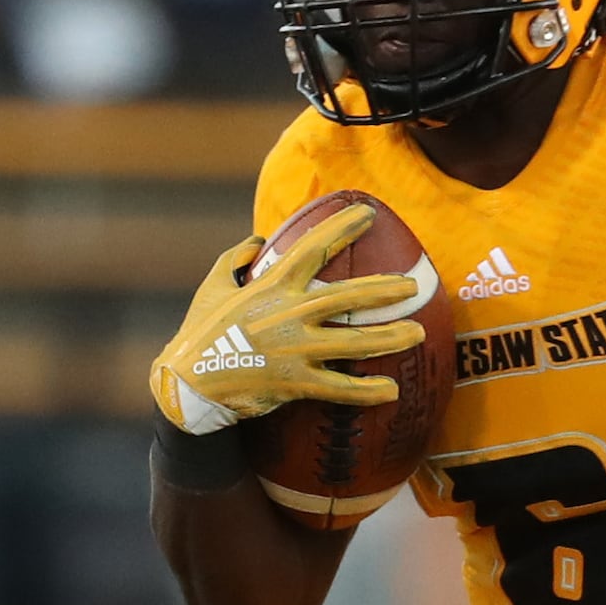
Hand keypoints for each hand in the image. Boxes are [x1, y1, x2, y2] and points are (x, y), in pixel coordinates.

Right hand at [147, 205, 422, 435]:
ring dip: (389, 337)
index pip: (313, 248)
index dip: (343, 227)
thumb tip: (258, 238)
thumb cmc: (199, 334)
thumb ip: (235, 258)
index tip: (369, 213)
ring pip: (353, 341)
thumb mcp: (212, 286)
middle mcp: (288, 314)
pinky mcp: (294, 382)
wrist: (186, 385)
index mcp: (270, 286)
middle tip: (414, 284)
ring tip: (419, 331)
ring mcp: (294, 349)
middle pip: (348, 296)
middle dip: (384, 288)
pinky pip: (338, 388)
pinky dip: (366, 392)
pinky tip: (392, 391)